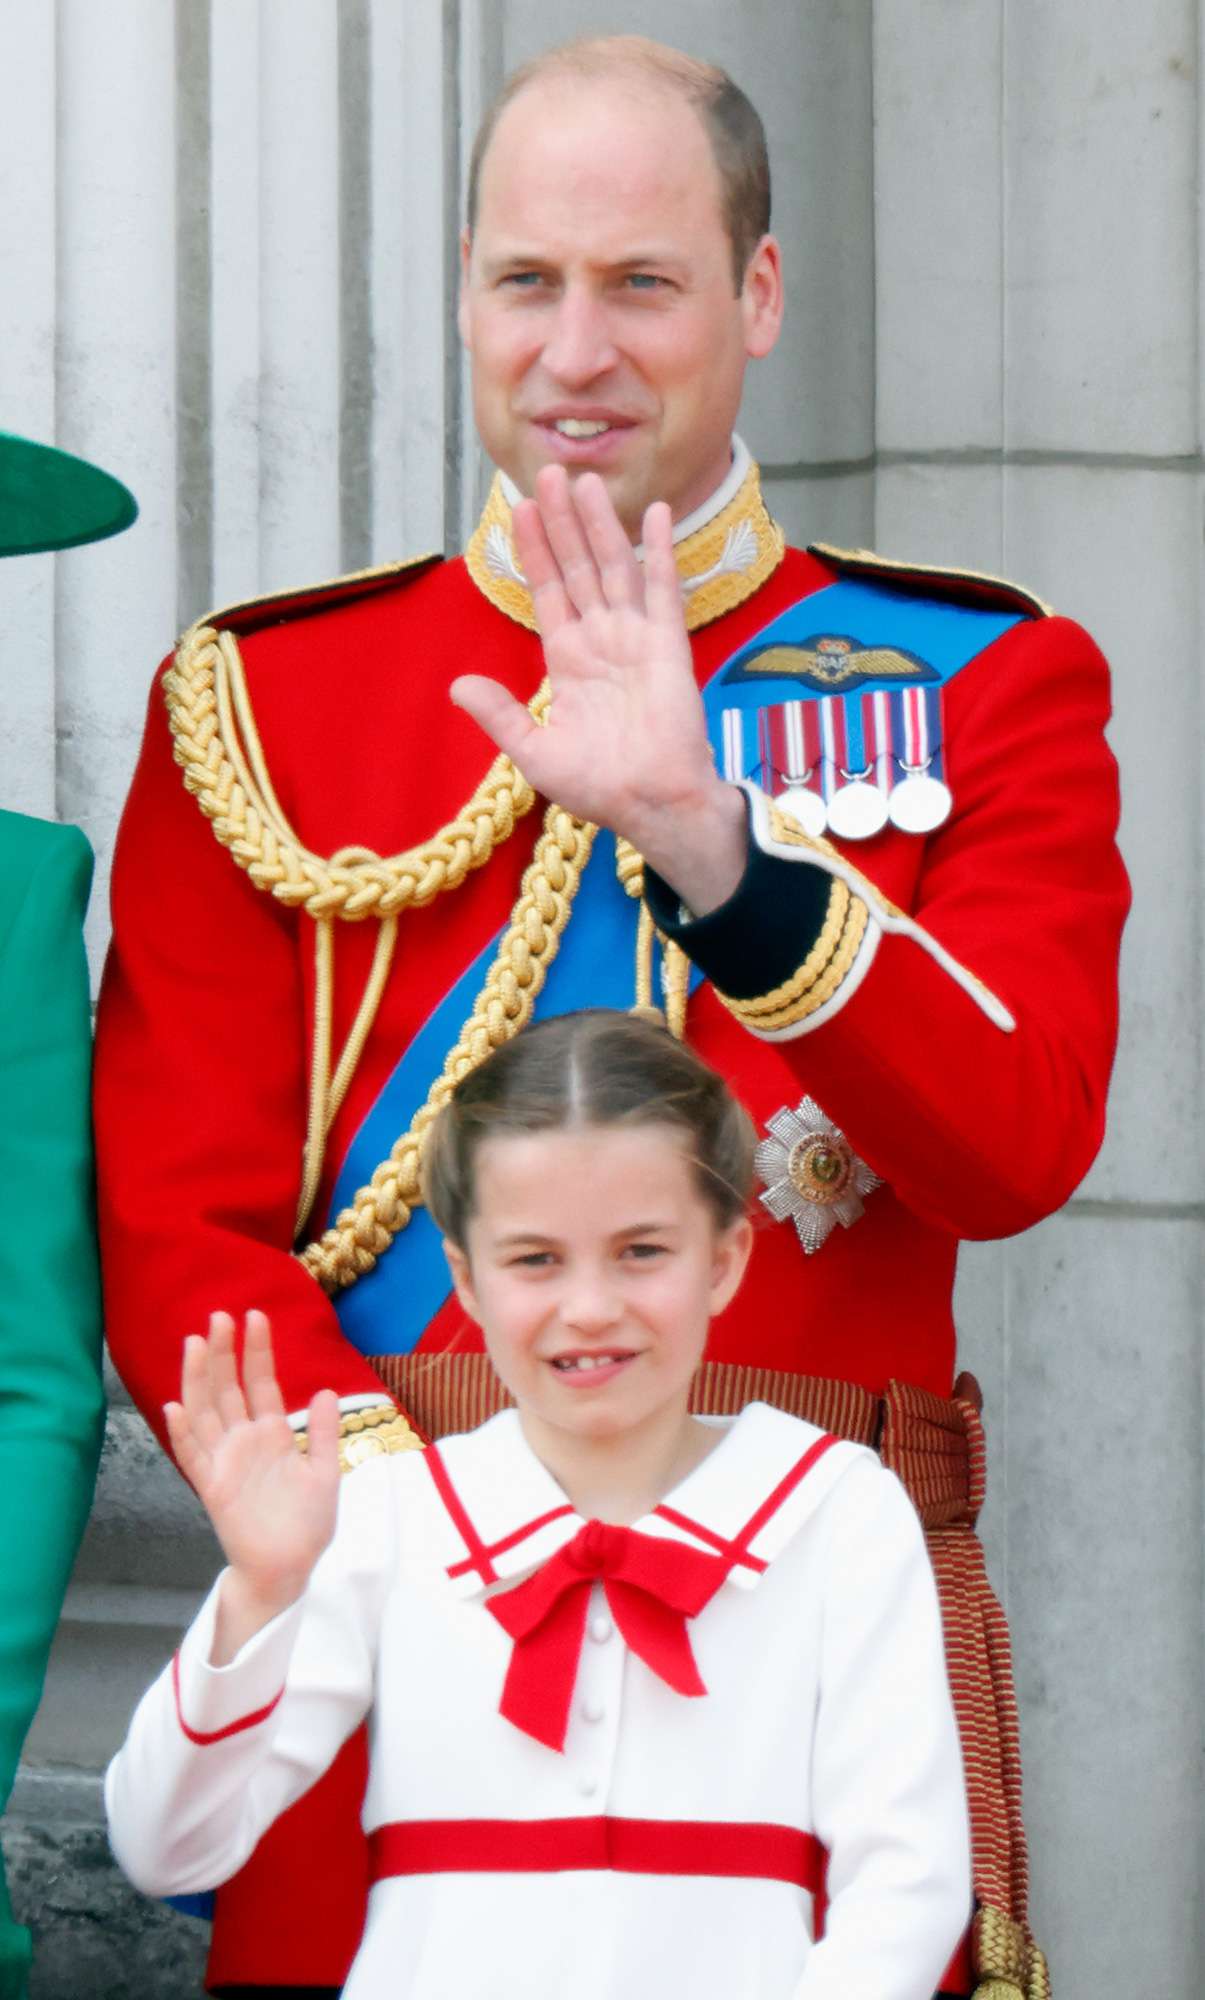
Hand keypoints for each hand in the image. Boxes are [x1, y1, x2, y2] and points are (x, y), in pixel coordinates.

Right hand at [165, 1311, 339, 1636]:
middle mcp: (244, 1441)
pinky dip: (183, 1433)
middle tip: (218, 1317)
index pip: (260, 1383)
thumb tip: (325, 1391)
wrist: (289, 1568)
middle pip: (227, 1389)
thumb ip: (323, 1434)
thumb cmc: (307, 1524)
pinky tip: (175, 1406)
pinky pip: (193, 1456)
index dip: (257, 1351)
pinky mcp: (211, 1488)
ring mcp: (225, 1462)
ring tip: (194, 1344)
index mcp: (272, 1434)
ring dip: (198, 1380)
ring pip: (205, 1412)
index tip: (255, 1316)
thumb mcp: (326, 1474)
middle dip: (222, 1354)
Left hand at [452, 466, 745, 912]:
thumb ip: (500, 715)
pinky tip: (656, 514)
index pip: (548, 591)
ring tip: (586, 480)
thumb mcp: (534, 752)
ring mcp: (636, 638)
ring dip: (600, 524)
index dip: (535, 550)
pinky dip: (660, 551)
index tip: (520, 508)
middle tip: (550, 473)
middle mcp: (601, 640)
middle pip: (578, 567)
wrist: (652, 804)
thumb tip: (457, 686)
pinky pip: (663, 589)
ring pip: (614, 567)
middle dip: (562, 522)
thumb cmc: (599, 787)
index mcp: (568, 661)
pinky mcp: (669, 644)